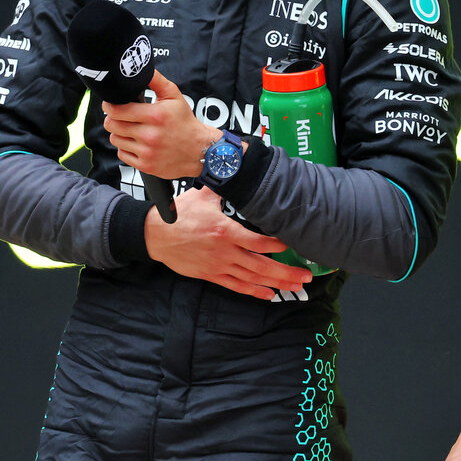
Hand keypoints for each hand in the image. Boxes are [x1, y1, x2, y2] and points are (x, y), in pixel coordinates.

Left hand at [103, 70, 216, 179]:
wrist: (200, 150)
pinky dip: (126, 148)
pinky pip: (122, 154)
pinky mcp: (145, 165)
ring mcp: (147, 151)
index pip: (117, 110)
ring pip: (115, 139)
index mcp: (156, 116)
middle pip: (112, 125)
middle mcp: (150, 135)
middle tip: (122, 117)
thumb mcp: (175, 97)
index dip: (110, 106)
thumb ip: (157, 81)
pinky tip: (137, 143)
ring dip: (120, 134)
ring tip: (132, 131)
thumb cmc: (185, 123)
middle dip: (114, 119)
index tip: (112, 105)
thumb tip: (141, 69)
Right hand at [144, 186, 311, 298]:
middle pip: (261, 265)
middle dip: (286, 272)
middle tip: (306, 277)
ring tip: (295, 287)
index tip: (292, 245)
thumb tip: (235, 167)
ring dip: (276, 284)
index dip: (277, 245)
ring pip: (252, 278)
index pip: (258, 242)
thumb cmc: (179, 215)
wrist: (154, 236)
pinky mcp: (211, 275)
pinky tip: (270, 294)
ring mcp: (218, 266)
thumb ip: (224, 188)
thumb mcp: (203, 197)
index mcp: (225, 231)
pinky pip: (236, 286)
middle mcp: (224, 252)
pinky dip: (254, 291)